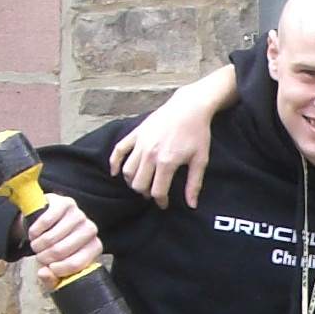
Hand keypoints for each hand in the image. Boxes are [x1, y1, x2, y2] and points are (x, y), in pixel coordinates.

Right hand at [24, 197, 101, 284]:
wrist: (50, 219)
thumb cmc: (56, 247)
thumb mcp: (56, 266)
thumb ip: (52, 278)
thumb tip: (44, 273)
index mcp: (94, 248)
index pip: (76, 264)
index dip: (58, 269)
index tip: (49, 268)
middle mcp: (90, 230)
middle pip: (61, 251)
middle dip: (44, 257)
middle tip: (40, 255)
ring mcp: (79, 214)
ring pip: (51, 238)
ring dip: (37, 245)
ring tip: (37, 245)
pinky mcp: (65, 203)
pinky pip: (45, 222)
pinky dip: (35, 231)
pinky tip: (34, 233)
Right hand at [110, 91, 217, 209]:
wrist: (189, 108)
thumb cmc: (197, 133)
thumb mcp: (200, 160)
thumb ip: (194, 184)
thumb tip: (191, 206)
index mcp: (167, 162)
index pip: (157, 191)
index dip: (161, 201)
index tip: (164, 204)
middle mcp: (150, 154)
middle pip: (139, 184)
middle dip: (146, 193)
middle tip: (154, 193)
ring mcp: (140, 143)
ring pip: (127, 171)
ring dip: (133, 181)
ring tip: (142, 184)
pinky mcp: (135, 134)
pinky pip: (118, 151)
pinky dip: (114, 163)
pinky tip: (115, 173)